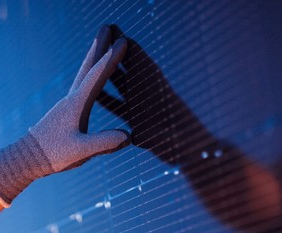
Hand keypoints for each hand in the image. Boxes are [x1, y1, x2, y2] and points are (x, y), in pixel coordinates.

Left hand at [0, 25, 130, 205]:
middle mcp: (71, 98)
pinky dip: (89, 74)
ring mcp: (67, 103)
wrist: (28, 157)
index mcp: (76, 104)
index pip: (97, 77)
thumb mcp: (80, 151)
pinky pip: (81, 85)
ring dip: (93, 57)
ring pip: (83, 74)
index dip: (110, 59)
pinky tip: (91, 78)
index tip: (122, 42)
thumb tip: (128, 135)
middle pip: (88, 67)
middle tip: (107, 28)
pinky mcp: (66, 110)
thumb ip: (103, 142)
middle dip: (99, 47)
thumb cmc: (53, 154)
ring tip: (101, 45)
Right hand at [98, 25, 216, 165]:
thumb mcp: (167, 135)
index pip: (137, 59)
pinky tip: (92, 94)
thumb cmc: (184, 142)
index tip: (110, 29)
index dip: (124, 44)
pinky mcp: (136, 119)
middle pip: (127, 66)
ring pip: (120, 84)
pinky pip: (117, 105)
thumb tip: (138, 135)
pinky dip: (105, 98)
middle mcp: (146, 94)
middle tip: (99, 35)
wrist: (191, 153)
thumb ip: (151, 129)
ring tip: (90, 62)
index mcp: (154, 89)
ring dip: (107, 72)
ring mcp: (140, 106)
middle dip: (113, 51)